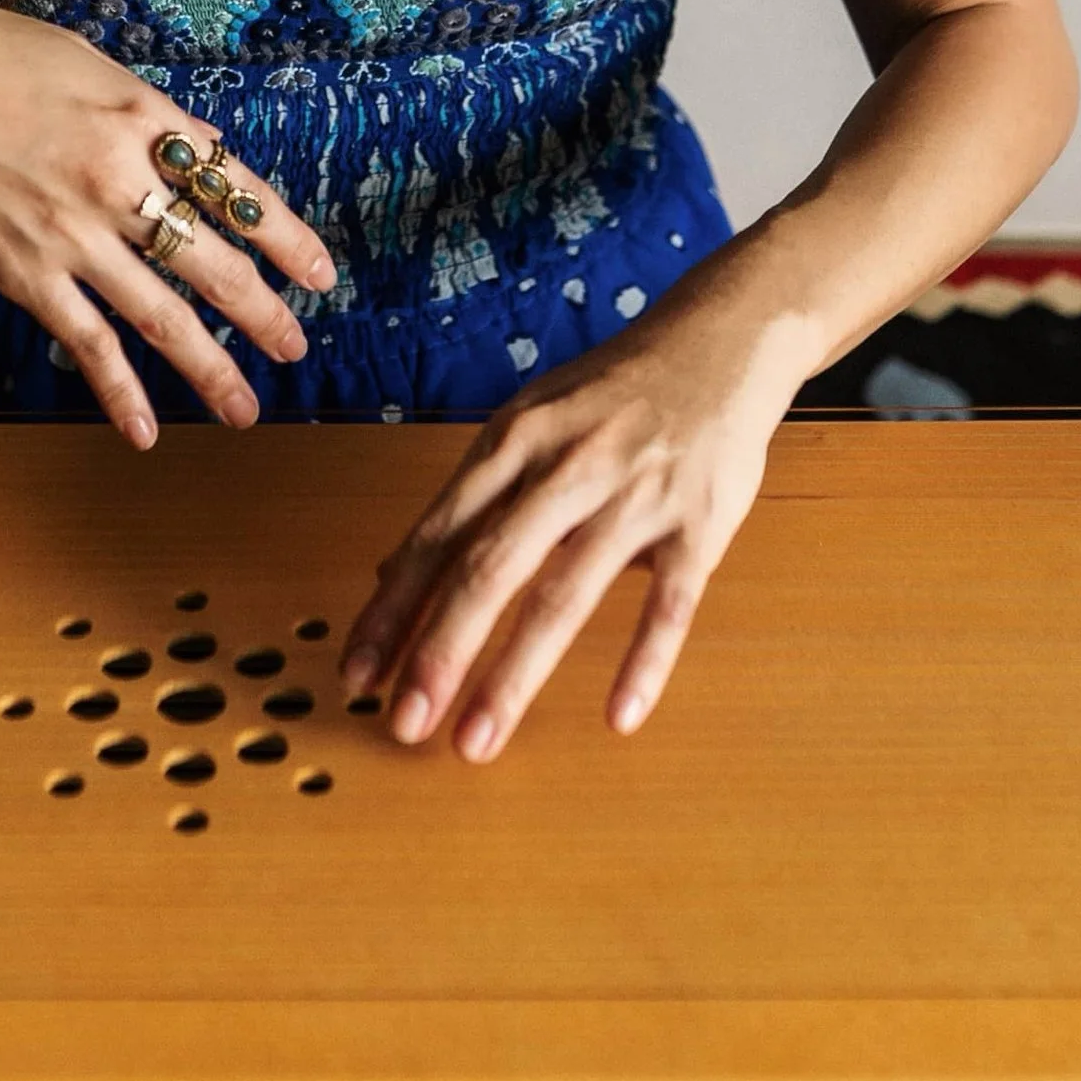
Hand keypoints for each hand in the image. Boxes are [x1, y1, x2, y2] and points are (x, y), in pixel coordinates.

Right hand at [0, 0, 334, 445]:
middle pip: (216, 261)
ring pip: (164, 316)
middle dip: (265, 312)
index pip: (236, 188)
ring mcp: (74, 235)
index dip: (284, 236)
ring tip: (246, 408)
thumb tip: (189, 150)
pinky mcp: (23, 273)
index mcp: (142, 118)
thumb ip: (138, 111)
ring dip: (213, 367)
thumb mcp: (81, 61)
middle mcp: (122, 181)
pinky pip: (87, 344)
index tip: (319, 273)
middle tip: (297, 347)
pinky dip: (119, 393)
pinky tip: (144, 432)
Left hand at [336, 288, 795, 756]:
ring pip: (566, 595)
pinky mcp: (700, 523)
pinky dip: (645, 661)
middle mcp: (567, 467)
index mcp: (513, 442)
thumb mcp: (529, 423)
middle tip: (403, 724)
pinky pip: (669, 604)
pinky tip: (618, 716)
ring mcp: (635, 495)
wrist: (722, 339)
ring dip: (515, 675)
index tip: (358, 674)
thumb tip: (393, 572)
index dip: (392, 609)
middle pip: (489, 568)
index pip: (437, 537)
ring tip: (476, 741)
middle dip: (440, 652)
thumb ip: (470, 499)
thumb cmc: (613, 392)